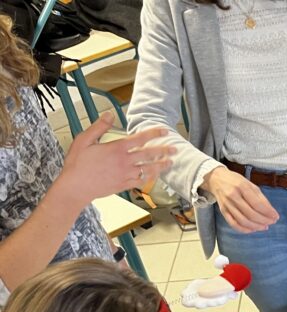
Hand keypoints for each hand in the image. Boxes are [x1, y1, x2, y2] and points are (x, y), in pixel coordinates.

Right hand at [58, 112, 174, 205]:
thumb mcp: (84, 140)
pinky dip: (150, 177)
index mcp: (116, 148)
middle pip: (149, 154)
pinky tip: (155, 175)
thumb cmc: (77, 163)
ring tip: (170, 163)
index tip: (164, 131)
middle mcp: (124, 161)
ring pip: (149, 169)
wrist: (75, 187)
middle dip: (164, 151)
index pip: (140, 139)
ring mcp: (126, 174)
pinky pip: (142, 181)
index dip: (154, 134)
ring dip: (161, 165)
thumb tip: (110, 114)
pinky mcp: (124, 185)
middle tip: (176, 149)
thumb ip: (99, 127)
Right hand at [203, 167, 278, 233]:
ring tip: (264, 227)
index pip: (257, 204)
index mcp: (242, 187)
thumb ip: (261, 198)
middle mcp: (233, 196)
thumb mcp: (251, 185)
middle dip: (264, 220)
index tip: (276, 216)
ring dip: (256, 226)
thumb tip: (271, 212)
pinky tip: (252, 229)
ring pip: (243, 221)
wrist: (216, 179)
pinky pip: (233, 224)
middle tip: (272, 222)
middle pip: (251, 214)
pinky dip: (244, 229)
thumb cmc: (236, 181)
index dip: (268, 212)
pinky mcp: (223, 211)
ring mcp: (227, 205)